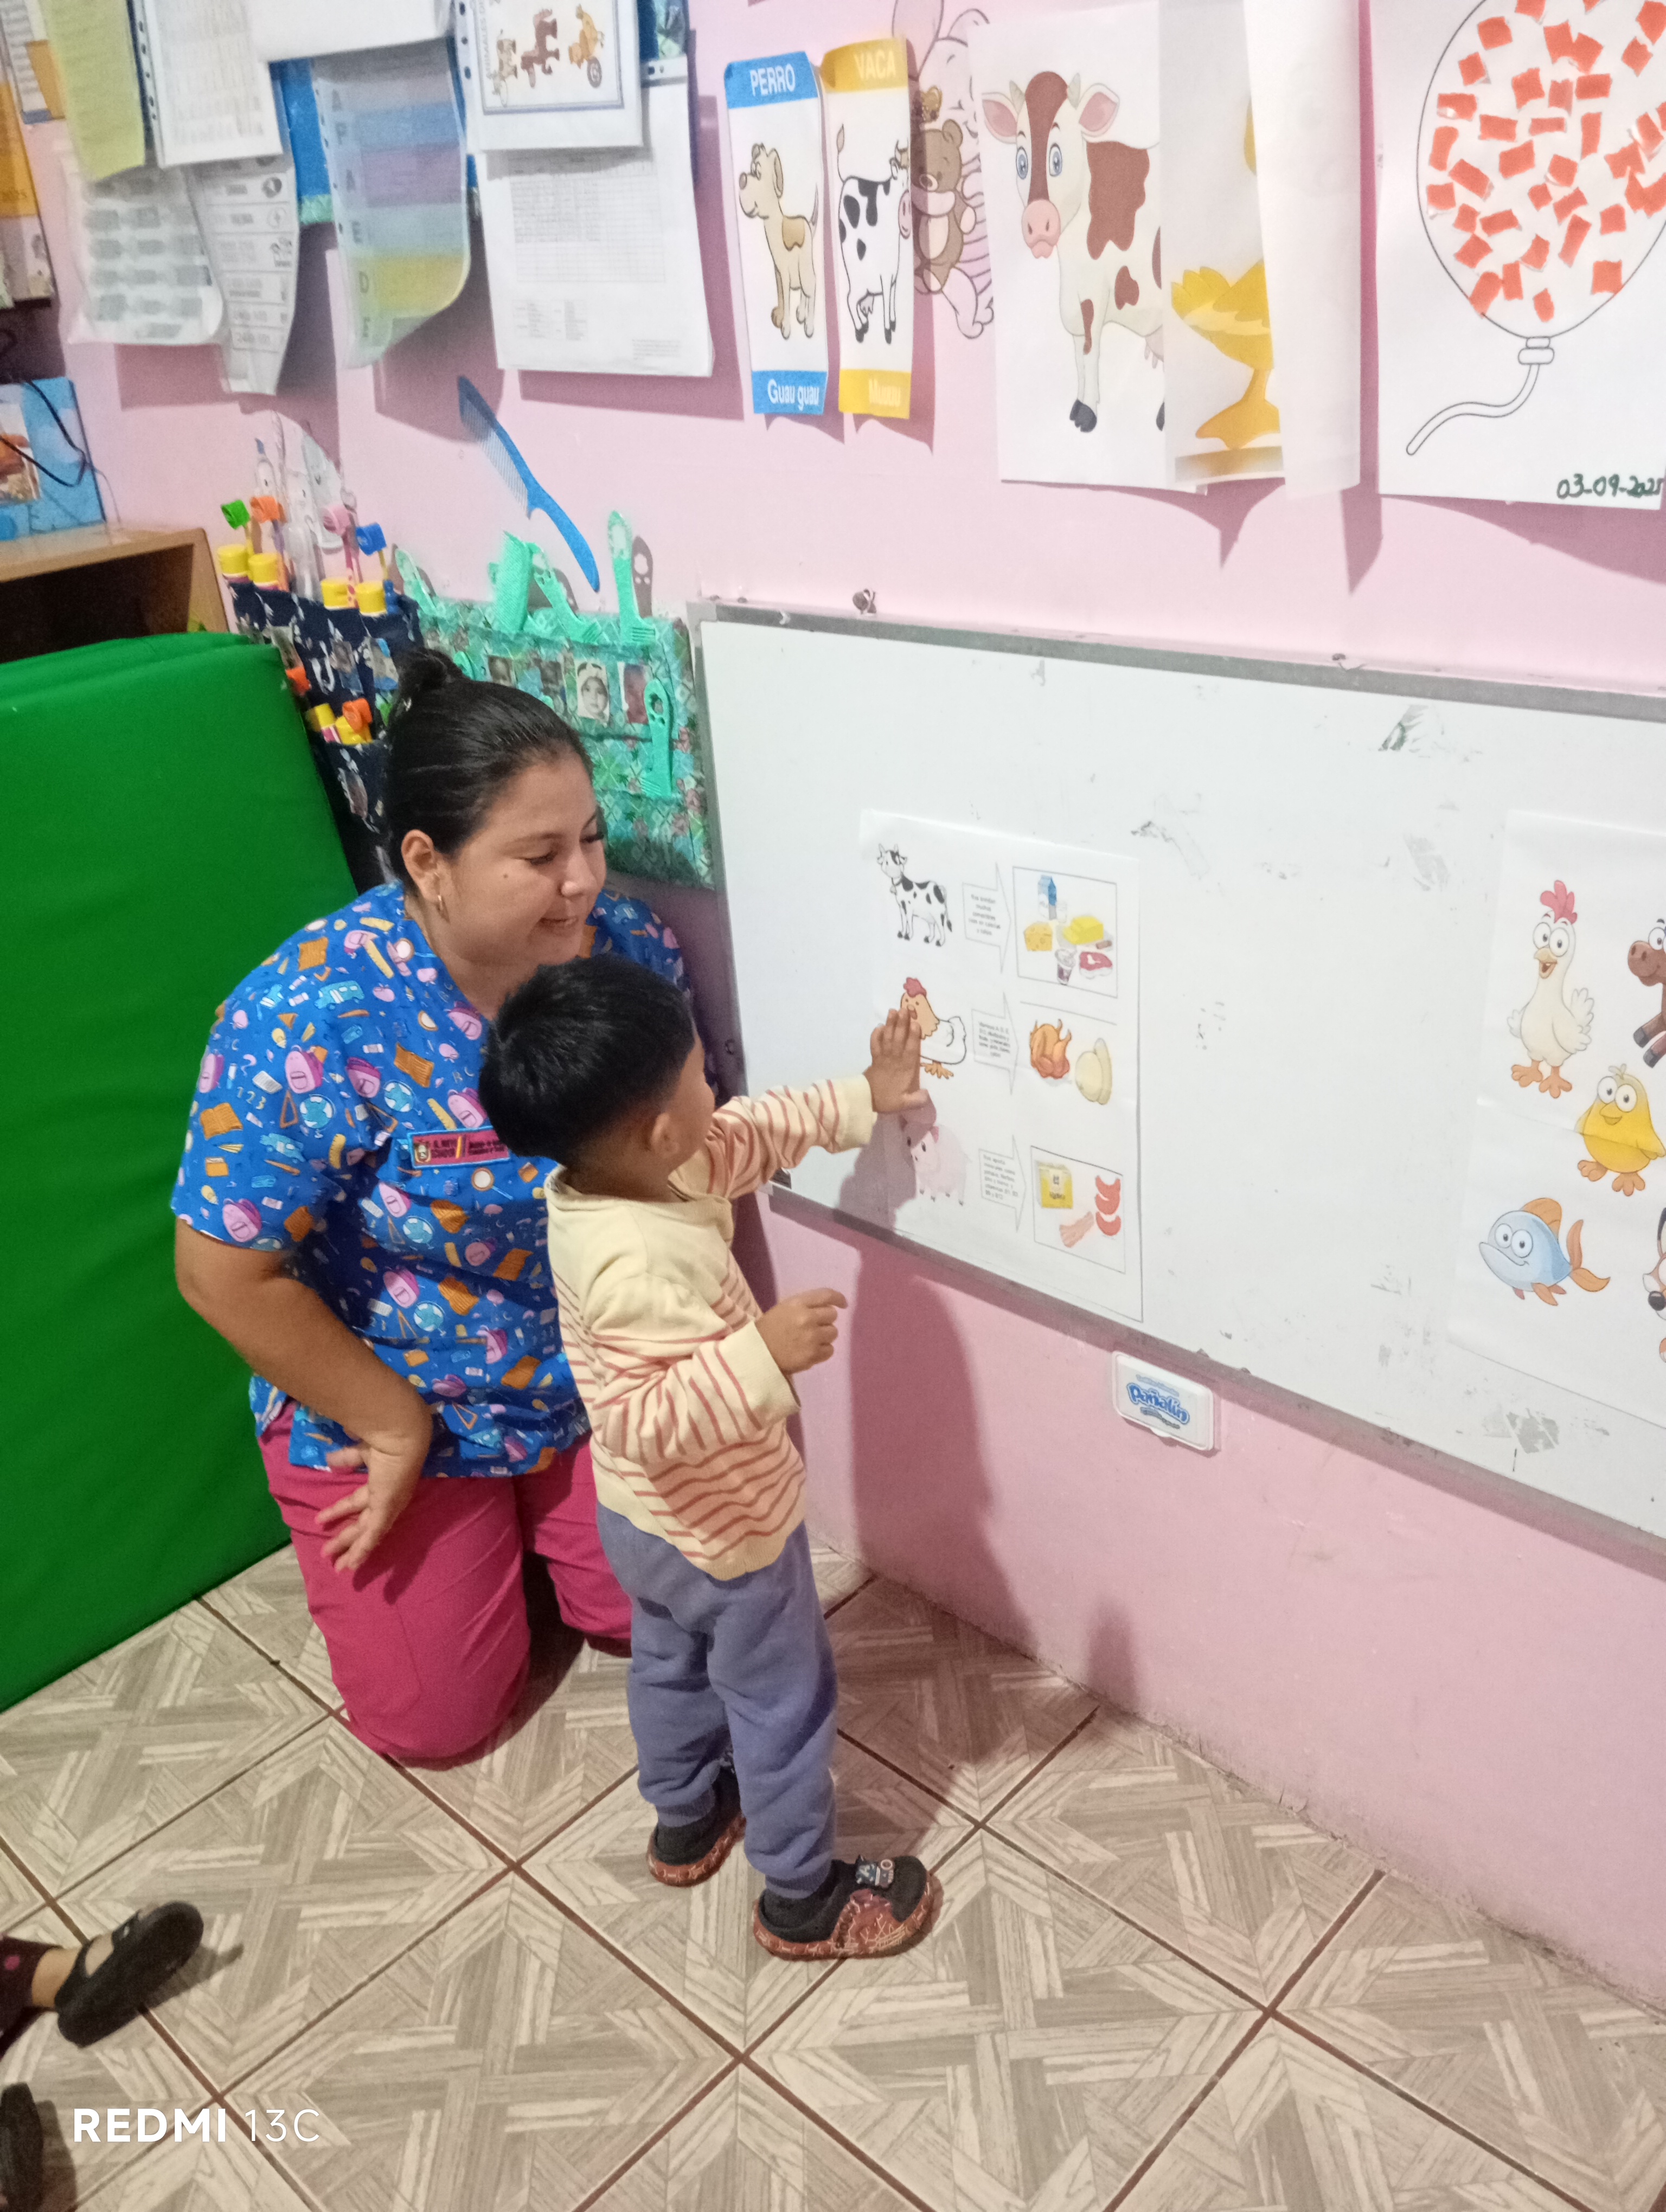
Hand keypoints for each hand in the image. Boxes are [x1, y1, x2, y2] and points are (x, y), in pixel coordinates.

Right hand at [316, 1409, 433, 1573]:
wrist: (401, 1435)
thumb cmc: (385, 1439)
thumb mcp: (361, 1451)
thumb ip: (346, 1458)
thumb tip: (330, 1461)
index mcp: (381, 1484)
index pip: (359, 1503)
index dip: (341, 1512)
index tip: (323, 1520)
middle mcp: (386, 1499)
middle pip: (361, 1524)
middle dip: (343, 1538)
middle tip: (327, 1551)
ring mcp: (387, 1507)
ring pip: (365, 1534)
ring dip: (349, 1549)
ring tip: (334, 1564)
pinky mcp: (386, 1510)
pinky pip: (373, 1535)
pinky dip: (363, 1550)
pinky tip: (352, 1565)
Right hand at [757, 1289, 847, 1374]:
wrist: (756, 1355)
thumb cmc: (769, 1330)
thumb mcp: (783, 1308)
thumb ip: (805, 1305)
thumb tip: (830, 1306)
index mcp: (797, 1304)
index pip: (826, 1295)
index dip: (838, 1298)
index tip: (843, 1304)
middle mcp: (807, 1318)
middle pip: (832, 1315)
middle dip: (826, 1320)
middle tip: (815, 1327)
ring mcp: (811, 1338)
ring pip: (833, 1333)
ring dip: (825, 1336)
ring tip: (811, 1340)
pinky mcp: (813, 1355)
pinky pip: (830, 1350)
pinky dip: (823, 1351)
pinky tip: (811, 1351)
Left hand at [865, 1007, 926, 1115]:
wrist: (865, 1100)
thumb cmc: (887, 1100)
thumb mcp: (904, 1104)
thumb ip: (917, 1100)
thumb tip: (928, 1095)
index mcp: (904, 1070)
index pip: (910, 1050)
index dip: (913, 1037)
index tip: (916, 1024)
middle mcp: (894, 1060)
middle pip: (899, 1039)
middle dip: (902, 1024)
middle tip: (905, 1009)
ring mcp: (883, 1057)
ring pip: (888, 1038)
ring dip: (890, 1024)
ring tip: (893, 1011)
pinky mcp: (874, 1058)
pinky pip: (874, 1044)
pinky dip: (876, 1034)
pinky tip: (879, 1026)